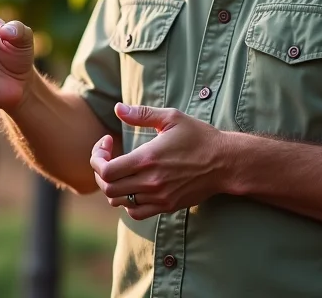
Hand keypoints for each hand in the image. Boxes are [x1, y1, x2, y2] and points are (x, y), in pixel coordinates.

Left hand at [89, 104, 229, 219]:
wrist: (225, 163)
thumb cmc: (199, 137)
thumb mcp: (172, 118)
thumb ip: (142, 114)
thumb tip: (118, 108)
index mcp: (148, 159)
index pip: (106, 171)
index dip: (97, 158)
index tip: (107, 143)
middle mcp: (151, 181)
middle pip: (108, 189)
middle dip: (101, 172)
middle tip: (108, 157)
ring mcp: (159, 197)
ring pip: (120, 202)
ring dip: (113, 187)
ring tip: (120, 171)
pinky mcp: (167, 206)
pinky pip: (136, 213)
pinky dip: (128, 203)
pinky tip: (134, 187)